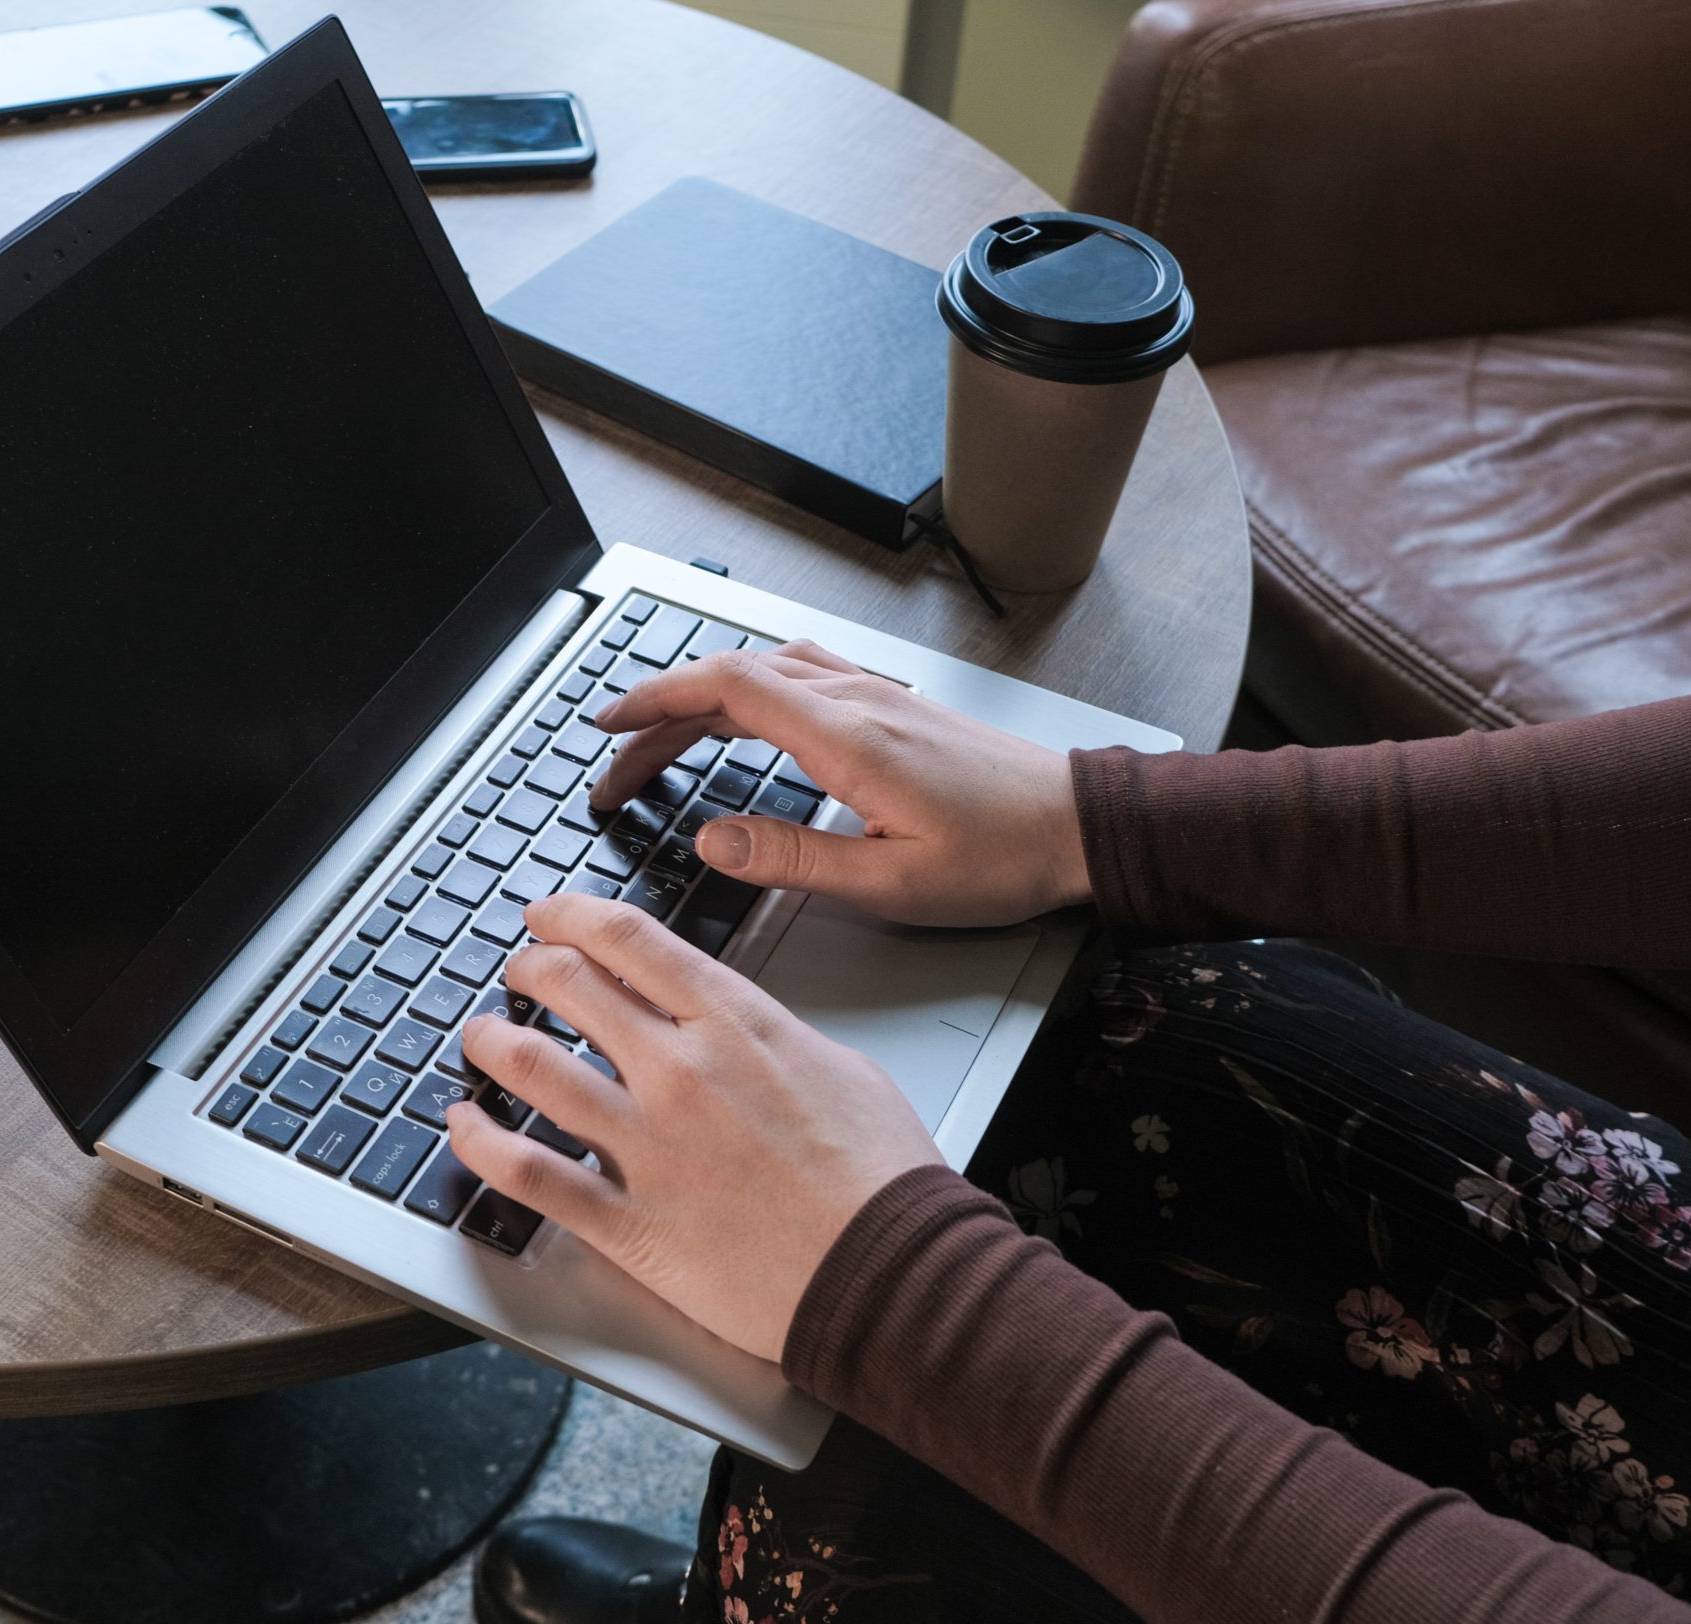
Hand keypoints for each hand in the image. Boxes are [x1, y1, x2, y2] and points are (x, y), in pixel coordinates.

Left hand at [444, 893, 939, 1362]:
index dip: (571, 916)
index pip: (628, 939)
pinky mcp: (628, 1222)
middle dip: (529, 969)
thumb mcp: (836, 1066)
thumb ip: (765, 1036)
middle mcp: (679, 1072)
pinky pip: (527, 1173)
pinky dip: (479, 1144)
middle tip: (519, 975)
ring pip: (530, 1068)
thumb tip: (728, 1026)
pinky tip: (462, 1127)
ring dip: (490, 1044)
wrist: (891, 1273)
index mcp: (735, 1024)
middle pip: (568, 987)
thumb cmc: (881, 1179)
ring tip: (480, 1039)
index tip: (548, 915)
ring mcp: (646, 1146)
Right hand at [592, 642, 1091, 926]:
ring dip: (703, 699)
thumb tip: (712, 840)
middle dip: (662, 714)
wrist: (1081, 827)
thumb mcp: (890, 885)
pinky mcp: (896, 708)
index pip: (727, 690)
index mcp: (847, 739)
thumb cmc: (1004, 857)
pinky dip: (749, 691)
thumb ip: (792, 860)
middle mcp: (858, 703)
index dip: (656, 701)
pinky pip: (801, 676)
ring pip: (766, 672)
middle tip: (616, 761)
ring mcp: (879, 697)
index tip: (609, 724)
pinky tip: (744, 717)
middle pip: (734, 677)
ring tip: (663, 743)